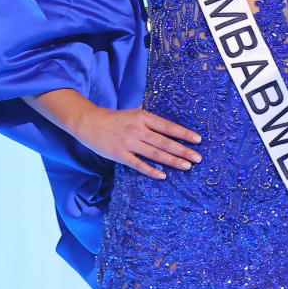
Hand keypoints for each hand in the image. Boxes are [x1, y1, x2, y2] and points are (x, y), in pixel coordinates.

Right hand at [76, 103, 202, 178]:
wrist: (89, 122)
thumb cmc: (114, 119)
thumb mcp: (134, 112)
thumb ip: (150, 120)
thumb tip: (169, 127)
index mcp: (143, 117)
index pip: (168, 126)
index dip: (184, 133)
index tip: (198, 140)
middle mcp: (138, 129)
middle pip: (165, 142)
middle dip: (183, 150)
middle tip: (198, 158)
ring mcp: (129, 143)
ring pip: (155, 154)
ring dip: (172, 161)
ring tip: (187, 166)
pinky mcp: (120, 155)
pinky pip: (139, 165)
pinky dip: (151, 170)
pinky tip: (163, 175)